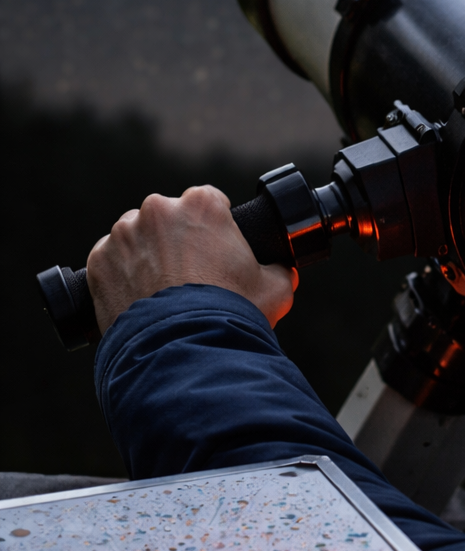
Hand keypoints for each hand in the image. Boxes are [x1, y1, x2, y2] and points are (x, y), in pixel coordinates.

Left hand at [86, 185, 298, 334]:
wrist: (184, 349)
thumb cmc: (231, 313)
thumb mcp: (276, 288)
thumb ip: (279, 270)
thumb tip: (281, 271)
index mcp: (202, 205)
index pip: (210, 201)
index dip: (217, 226)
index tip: (217, 250)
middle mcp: (158, 210)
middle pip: (169, 217)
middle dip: (178, 239)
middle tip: (191, 275)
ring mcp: (123, 235)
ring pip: (137, 238)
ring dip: (147, 255)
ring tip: (163, 292)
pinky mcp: (98, 262)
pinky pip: (111, 262)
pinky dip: (122, 277)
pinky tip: (141, 300)